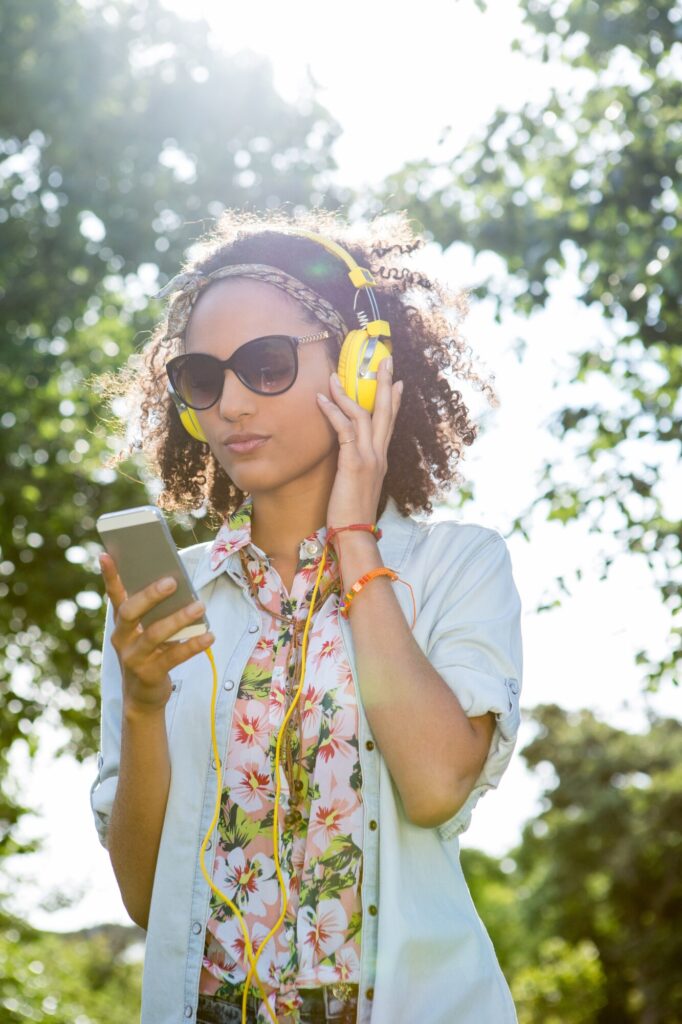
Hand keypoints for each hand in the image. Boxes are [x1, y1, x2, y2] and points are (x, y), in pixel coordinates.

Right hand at [99, 552, 214, 711]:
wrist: (142, 698)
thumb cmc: (149, 654)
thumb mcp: (145, 632)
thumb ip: (155, 612)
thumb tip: (178, 584)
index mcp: (121, 624)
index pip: (114, 595)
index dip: (109, 576)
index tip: (106, 554)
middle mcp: (122, 639)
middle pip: (131, 612)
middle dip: (150, 595)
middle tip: (172, 581)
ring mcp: (134, 658)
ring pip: (155, 634)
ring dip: (178, 618)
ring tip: (200, 606)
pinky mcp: (149, 674)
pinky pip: (174, 657)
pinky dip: (193, 645)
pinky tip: (209, 635)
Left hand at [316, 354, 402, 530]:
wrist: (355, 535)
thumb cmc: (352, 517)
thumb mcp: (356, 488)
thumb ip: (356, 472)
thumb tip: (348, 465)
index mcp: (380, 462)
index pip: (389, 425)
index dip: (393, 402)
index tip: (396, 383)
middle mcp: (378, 456)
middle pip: (384, 412)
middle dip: (384, 384)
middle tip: (385, 361)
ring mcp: (368, 458)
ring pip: (364, 415)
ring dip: (349, 392)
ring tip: (336, 375)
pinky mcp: (353, 463)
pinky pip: (344, 429)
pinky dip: (333, 411)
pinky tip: (322, 398)